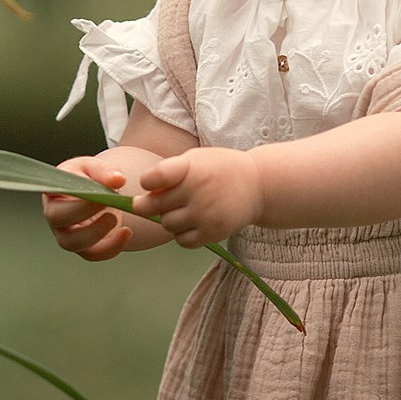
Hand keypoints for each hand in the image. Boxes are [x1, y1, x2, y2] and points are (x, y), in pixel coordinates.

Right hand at [42, 156, 133, 261]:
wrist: (97, 193)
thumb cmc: (89, 178)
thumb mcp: (95, 168)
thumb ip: (105, 171)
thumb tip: (117, 179)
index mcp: (53, 191)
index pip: (55, 197)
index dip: (75, 203)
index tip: (99, 197)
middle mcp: (55, 214)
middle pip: (58, 221)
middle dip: (83, 215)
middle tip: (109, 210)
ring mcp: (66, 232)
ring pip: (73, 243)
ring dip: (97, 235)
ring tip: (116, 220)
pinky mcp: (83, 246)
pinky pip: (92, 254)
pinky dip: (110, 248)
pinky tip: (125, 233)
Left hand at [135, 147, 261, 247]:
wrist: (257, 185)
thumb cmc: (219, 169)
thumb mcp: (196, 159)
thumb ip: (169, 172)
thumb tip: (143, 194)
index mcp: (189, 168)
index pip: (153, 178)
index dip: (147, 183)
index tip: (151, 184)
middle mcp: (196, 190)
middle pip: (152, 206)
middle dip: (148, 205)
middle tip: (156, 203)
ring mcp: (204, 213)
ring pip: (166, 225)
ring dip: (169, 219)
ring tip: (182, 210)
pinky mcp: (212, 232)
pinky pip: (182, 241)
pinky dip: (183, 234)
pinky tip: (192, 223)